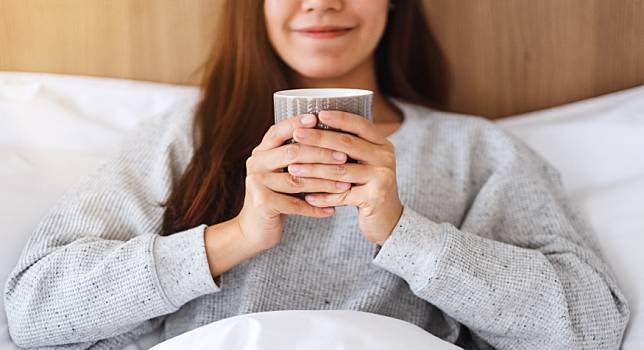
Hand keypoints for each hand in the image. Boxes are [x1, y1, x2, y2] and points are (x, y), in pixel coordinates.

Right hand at [236, 113, 351, 251]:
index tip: (318, 117)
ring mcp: (256, 183)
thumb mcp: (281, 172)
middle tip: (345, 157)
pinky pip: (295, 205)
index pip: (279, 131)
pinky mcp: (262, 204)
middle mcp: (255, 163)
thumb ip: (295, 156)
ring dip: (324, 182)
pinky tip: (333, 209)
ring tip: (345, 185)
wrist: (254, 229)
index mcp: (261, 151)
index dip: (297, 123)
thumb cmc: (276, 196)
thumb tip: (329, 135)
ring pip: (296, 180)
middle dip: (321, 154)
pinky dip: (315, 208)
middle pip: (292, 153)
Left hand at [289, 110, 403, 245]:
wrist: (388, 219)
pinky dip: (323, 197)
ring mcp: (382, 177)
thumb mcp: (365, 162)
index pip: (360, 124)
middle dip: (319, 139)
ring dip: (313, 169)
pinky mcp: (376, 197)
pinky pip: (342, 195)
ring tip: (292, 169)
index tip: (317, 113)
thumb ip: (349, 147)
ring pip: (341, 170)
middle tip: (297, 135)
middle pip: (347, 144)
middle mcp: (385, 157)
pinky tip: (307, 197)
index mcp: (382, 144)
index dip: (339, 118)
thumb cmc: (367, 187)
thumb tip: (314, 128)